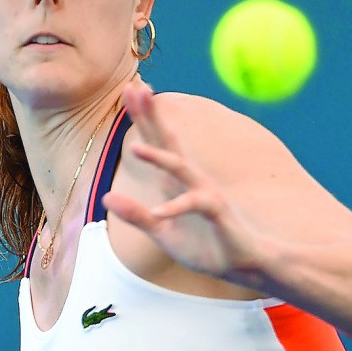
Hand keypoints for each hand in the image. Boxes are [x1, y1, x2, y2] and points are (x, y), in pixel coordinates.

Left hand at [103, 82, 262, 283]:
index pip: (156, 143)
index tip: (129, 88)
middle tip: (135, 87)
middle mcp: (189, 181)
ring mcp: (204, 193)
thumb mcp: (162, 233)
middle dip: (151, 117)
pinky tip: (157, 210)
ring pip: (180, 170)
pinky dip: (174, 209)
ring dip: (159, 159)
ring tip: (135, 148)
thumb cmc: (206, 247)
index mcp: (175, 182)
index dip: (142, 117)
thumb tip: (106, 198)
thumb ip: (136, 215)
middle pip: (167, 143)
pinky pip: (194, 206)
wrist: (245, 262)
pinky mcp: (216, 212)